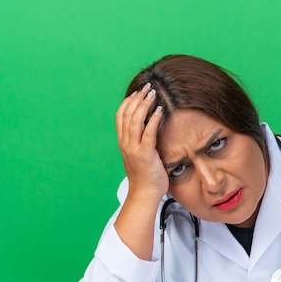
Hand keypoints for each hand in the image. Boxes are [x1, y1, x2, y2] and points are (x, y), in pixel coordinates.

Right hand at [115, 83, 167, 198]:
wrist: (144, 194)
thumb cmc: (146, 177)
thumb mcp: (139, 156)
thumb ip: (140, 142)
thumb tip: (149, 129)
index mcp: (123, 142)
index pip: (120, 116)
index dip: (128, 101)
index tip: (138, 92)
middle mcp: (125, 143)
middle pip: (126, 114)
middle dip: (137, 98)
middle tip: (148, 87)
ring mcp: (133, 148)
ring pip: (135, 120)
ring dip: (144, 104)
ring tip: (153, 94)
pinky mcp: (144, 154)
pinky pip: (148, 132)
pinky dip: (153, 119)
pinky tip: (159, 110)